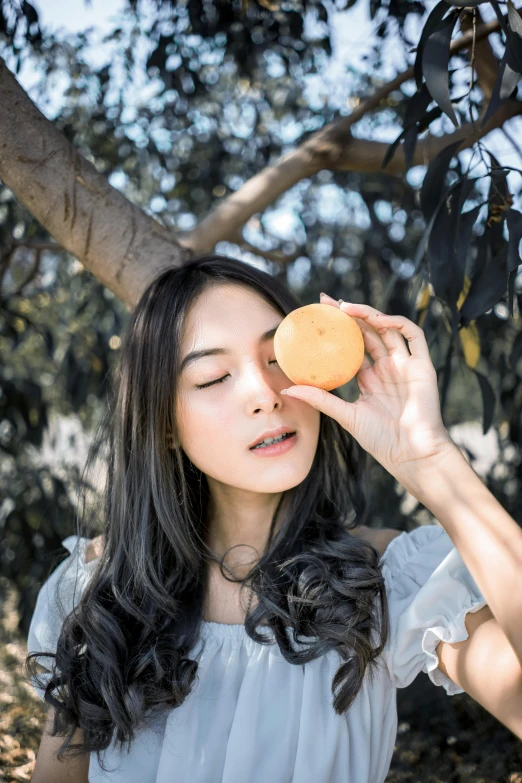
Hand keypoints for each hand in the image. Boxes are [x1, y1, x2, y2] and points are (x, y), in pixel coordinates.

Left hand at [281, 293, 454, 484]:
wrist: (411, 454)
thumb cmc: (380, 440)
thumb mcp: (345, 415)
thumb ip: (320, 399)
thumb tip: (287, 390)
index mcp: (370, 378)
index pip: (352, 346)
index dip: (336, 329)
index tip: (315, 315)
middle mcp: (388, 367)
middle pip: (368, 332)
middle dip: (348, 313)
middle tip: (325, 301)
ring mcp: (405, 365)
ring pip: (388, 329)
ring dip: (368, 314)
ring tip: (346, 307)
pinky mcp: (423, 366)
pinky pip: (414, 336)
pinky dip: (398, 323)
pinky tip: (379, 320)